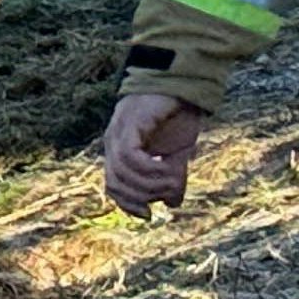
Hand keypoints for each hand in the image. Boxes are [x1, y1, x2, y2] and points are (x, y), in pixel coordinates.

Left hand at [100, 92, 204, 216]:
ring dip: (151, 184)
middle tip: (170, 190)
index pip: (113, 188)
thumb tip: (172, 204)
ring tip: (175, 178)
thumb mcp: (178, 153)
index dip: (128, 205)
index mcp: (119, 152)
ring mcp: (118, 132)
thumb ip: (172, 177)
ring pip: (123, 174)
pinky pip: (130, 156)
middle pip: (115, 185)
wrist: (185, 83)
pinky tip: (168, 166)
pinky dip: (149, 168)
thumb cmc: (178, 115)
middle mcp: (113, 143)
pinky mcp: (129, 124)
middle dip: (143, 196)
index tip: (149, 215)